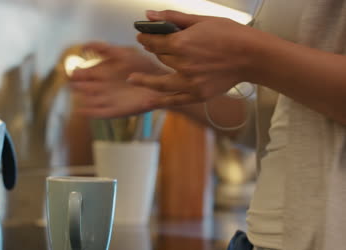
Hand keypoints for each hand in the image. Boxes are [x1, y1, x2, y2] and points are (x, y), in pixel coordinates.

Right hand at [70, 42, 172, 117]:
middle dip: (78, 86)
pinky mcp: (115, 111)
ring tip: (84, 95)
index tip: (75, 73)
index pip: (84, 73)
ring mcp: (108, 99)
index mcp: (103, 72)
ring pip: (89, 101)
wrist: (161, 83)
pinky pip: (99, 113)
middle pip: (83, 88)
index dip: (78, 73)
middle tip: (76, 85)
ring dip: (84, 99)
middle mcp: (102, 86)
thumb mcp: (124, 53)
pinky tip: (83, 109)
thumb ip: (106, 49)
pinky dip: (90, 112)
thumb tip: (85, 45)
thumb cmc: (144, 66)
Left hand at [128, 10, 257, 104]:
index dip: (146, 38)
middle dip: (153, 52)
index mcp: (182, 43)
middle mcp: (182, 64)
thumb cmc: (231, 35)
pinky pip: (175, 99)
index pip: (155, 42)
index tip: (142, 36)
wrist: (252, 56)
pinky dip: (161, 100)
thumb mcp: (201, 20)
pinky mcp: (198, 94)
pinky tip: (149, 99)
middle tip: (150, 48)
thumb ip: (173, 18)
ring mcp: (189, 82)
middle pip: (160, 58)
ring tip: (133, 79)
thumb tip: (150, 15)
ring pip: (161, 81)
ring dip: (145, 80)